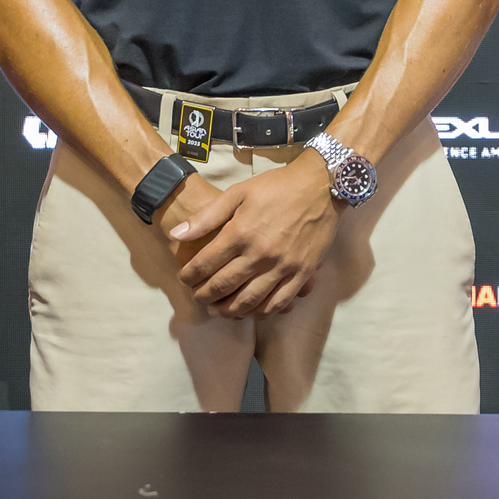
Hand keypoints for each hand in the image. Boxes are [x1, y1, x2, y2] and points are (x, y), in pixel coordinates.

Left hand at [168, 153, 340, 316]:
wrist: (321, 185)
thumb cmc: (277, 186)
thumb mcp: (238, 192)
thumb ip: (206, 216)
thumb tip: (177, 235)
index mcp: (241, 232)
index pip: (205, 264)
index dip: (189, 276)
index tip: (184, 278)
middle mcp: (260, 254)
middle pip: (223, 287)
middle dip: (204, 296)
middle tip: (197, 297)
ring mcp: (282, 267)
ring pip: (248, 301)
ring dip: (228, 310)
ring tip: (219, 309)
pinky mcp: (301, 274)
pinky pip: (277, 303)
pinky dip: (260, 312)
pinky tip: (250, 311)